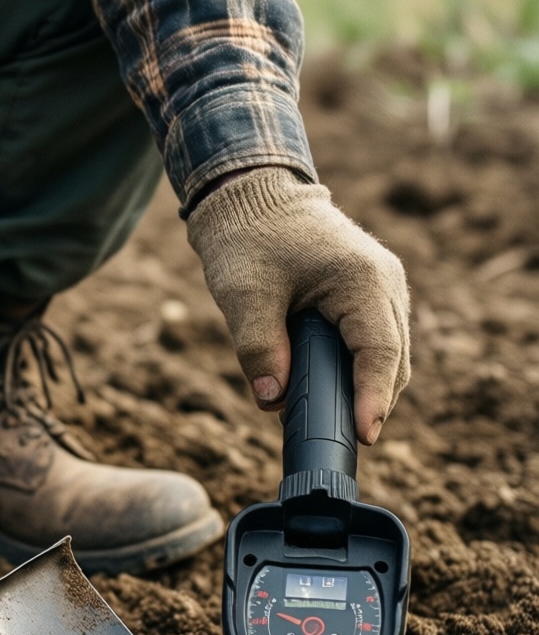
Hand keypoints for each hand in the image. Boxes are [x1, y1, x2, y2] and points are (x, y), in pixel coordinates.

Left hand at [186, 167, 409, 443]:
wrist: (250, 196)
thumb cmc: (246, 237)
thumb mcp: (243, 295)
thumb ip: (257, 348)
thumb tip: (271, 402)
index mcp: (361, 279)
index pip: (379, 353)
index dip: (372, 399)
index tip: (362, 436)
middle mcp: (385, 282)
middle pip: (392, 360)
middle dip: (368, 402)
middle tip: (333, 439)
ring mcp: (383, 286)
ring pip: (388, 354)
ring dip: (361, 387)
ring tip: (323, 419)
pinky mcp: (370, 292)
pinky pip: (373, 341)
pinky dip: (354, 368)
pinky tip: (325, 390)